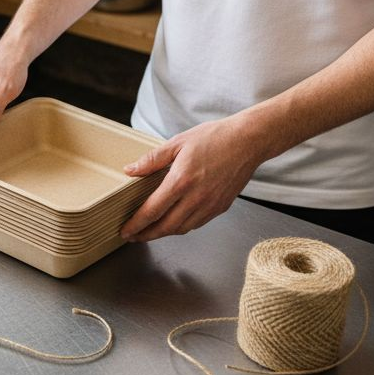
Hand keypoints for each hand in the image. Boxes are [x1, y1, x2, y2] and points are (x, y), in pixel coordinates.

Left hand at [119, 115, 267, 242]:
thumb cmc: (215, 138)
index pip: (152, 211)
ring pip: (181, 229)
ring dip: (163, 233)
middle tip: (133, 236)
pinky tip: (174, 221)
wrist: (248, 141)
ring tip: (150, 230)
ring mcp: (210, 205)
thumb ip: (152, 160)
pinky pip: (197, 224)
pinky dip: (181, 227)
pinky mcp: (221, 207)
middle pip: (165, 227)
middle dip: (146, 235)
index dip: (136, 224)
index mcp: (181, 181)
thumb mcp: (178, 143)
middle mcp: (195, 198)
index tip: (125, 231)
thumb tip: (130, 170)